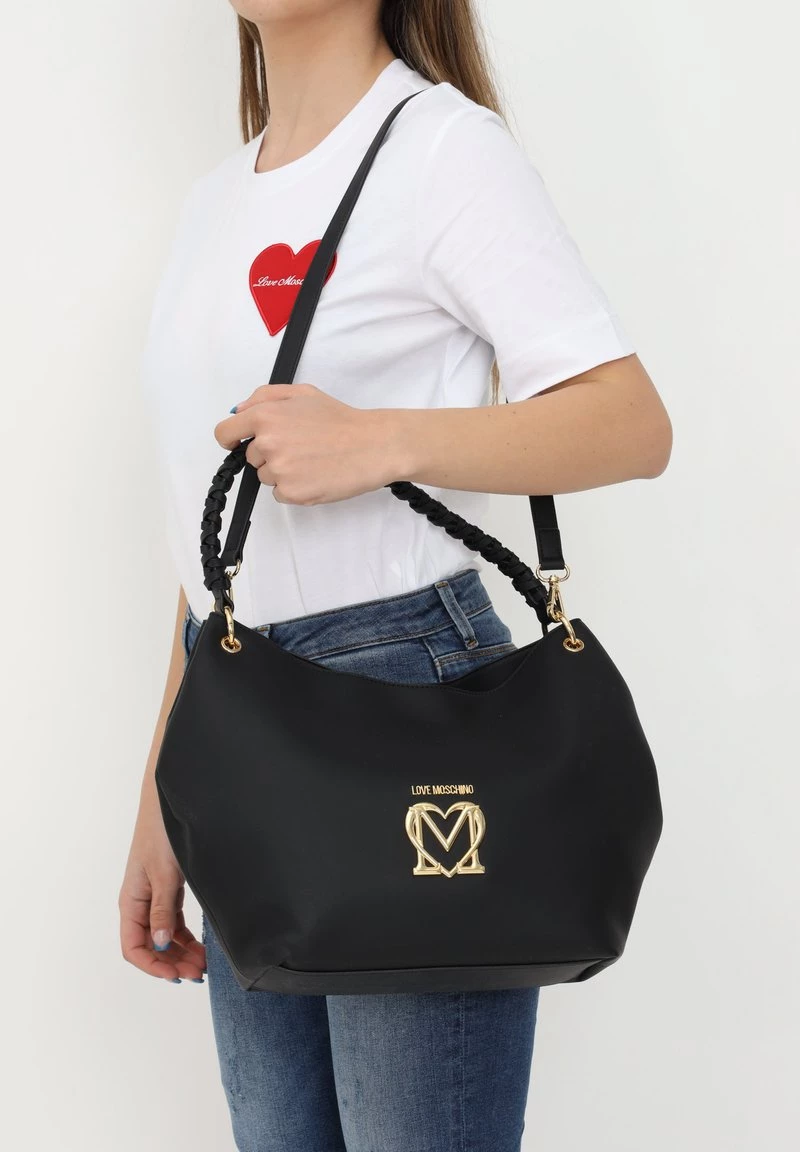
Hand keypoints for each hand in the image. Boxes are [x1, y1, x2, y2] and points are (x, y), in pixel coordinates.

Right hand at [118, 778, 205, 982]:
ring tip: (203, 964)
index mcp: (132, 900)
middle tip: (198, 973)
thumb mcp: (164, 872)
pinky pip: (174, 921)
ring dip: (181, 952)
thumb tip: (159, 944)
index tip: (176, 975)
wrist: (174, 801)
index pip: (133, 947)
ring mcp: (155, 895)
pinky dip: (186, 936)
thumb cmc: (163, 832)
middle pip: (151, 945)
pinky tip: (201, 945)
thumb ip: (161, 909)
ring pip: (164, 935)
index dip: (152, 965)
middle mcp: (141, 901)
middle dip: (172, 962)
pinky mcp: (170, 888)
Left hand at [213, 383, 408, 504]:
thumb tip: (239, 411)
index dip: (231, 439)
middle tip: (300, 446)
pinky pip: (280, 494)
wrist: (372, 445)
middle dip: (269, 453)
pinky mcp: (292, 493)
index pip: (225, 433)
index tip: (238, 443)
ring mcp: (279, 471)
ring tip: (312, 460)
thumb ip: (264, 397)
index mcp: (266, 416)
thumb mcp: (302, 393)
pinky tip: (315, 475)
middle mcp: (267, 444)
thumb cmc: (341, 420)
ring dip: (283, 472)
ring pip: (266, 476)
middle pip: (251, 457)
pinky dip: (295, 488)